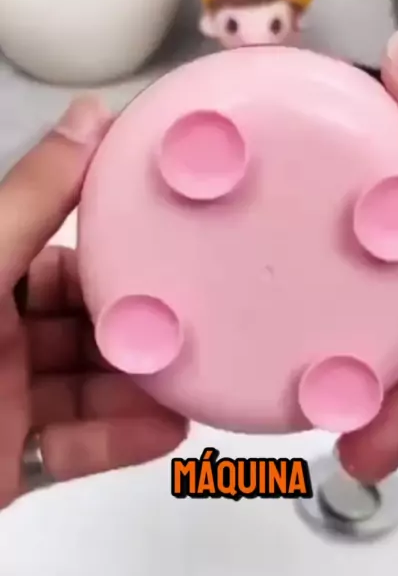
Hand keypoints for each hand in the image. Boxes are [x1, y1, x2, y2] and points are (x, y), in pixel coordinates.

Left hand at [0, 97, 186, 509]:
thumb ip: (36, 197)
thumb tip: (92, 114)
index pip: (62, 258)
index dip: (117, 252)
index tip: (176, 245)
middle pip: (84, 327)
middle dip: (141, 327)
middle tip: (201, 322)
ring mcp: (3, 401)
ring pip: (88, 388)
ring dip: (140, 387)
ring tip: (195, 380)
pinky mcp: (9, 461)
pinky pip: (75, 448)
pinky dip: (120, 441)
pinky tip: (168, 430)